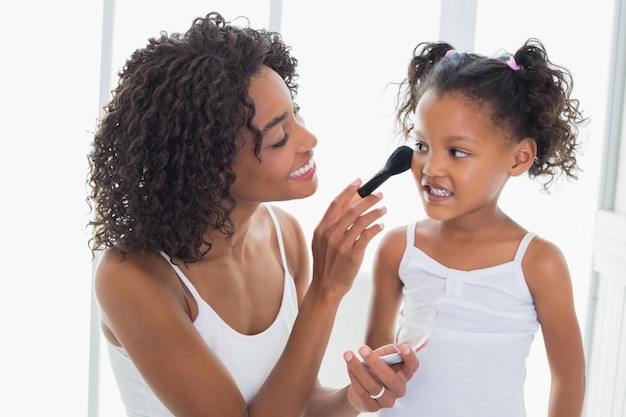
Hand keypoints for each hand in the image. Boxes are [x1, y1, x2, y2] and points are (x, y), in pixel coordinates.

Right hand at [310, 179, 385, 297]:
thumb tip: (346, 209)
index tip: (358, 182)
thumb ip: (330, 227)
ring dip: (375, 212)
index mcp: (321, 229)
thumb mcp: (321, 243)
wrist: (325, 287)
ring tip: (383, 209)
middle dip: (368, 199)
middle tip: (379, 195)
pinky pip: (367, 235)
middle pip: (352, 209)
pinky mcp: (353, 255)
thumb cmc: (326, 264)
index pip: (335, 204)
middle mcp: (330, 235)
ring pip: (362, 221)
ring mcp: (341, 245)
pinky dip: (376, 227)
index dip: (348, 190)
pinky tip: (381, 225)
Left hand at [343, 344, 418, 411]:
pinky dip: (353, 377)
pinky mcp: (373, 407)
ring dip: (358, 368)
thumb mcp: (385, 355)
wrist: (361, 384)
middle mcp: (398, 389)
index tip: (404, 347)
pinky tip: (349, 366)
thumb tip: (404, 344)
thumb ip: (393, 350)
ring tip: (348, 355)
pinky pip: (362, 392)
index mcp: (404, 374)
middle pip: (390, 378)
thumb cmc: (376, 367)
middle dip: (375, 362)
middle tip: (362, 349)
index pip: (412, 366)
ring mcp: (387, 400)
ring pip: (372, 386)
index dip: (410, 358)